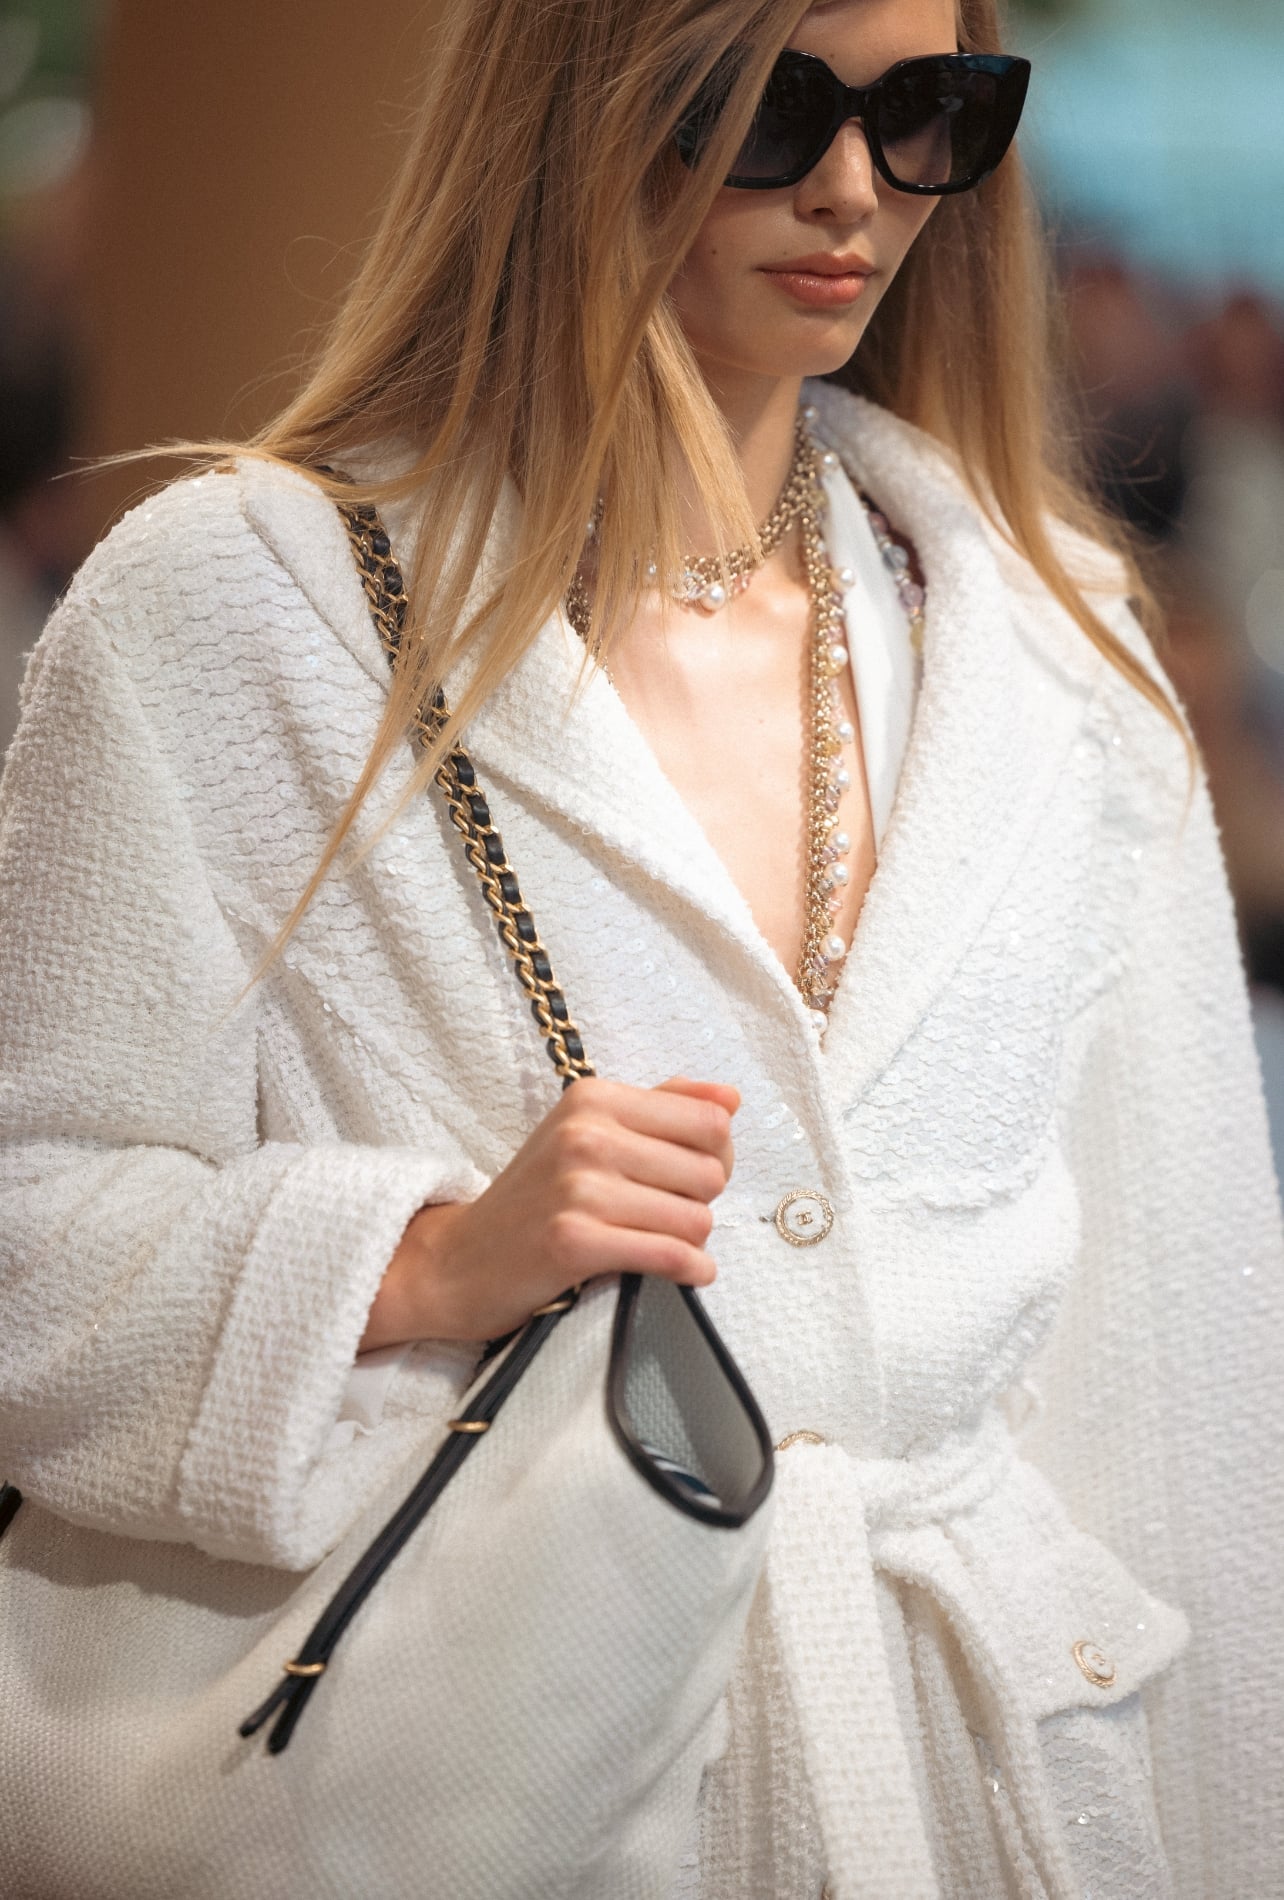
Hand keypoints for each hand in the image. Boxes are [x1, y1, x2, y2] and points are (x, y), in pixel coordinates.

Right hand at [359, 1076, 738, 1348]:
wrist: (459, 1260)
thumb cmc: (535, 1197)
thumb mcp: (588, 1131)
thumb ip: (661, 1107)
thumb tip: (730, 1097)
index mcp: (594, 1097)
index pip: (710, 1123)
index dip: (716, 1156)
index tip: (689, 1178)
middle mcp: (586, 1134)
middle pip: (710, 1172)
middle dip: (701, 1203)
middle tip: (667, 1216)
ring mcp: (579, 1188)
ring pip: (697, 1218)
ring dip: (691, 1241)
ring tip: (660, 1243)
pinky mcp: (575, 1242)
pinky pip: (671, 1255)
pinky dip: (690, 1271)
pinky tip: (684, 1273)